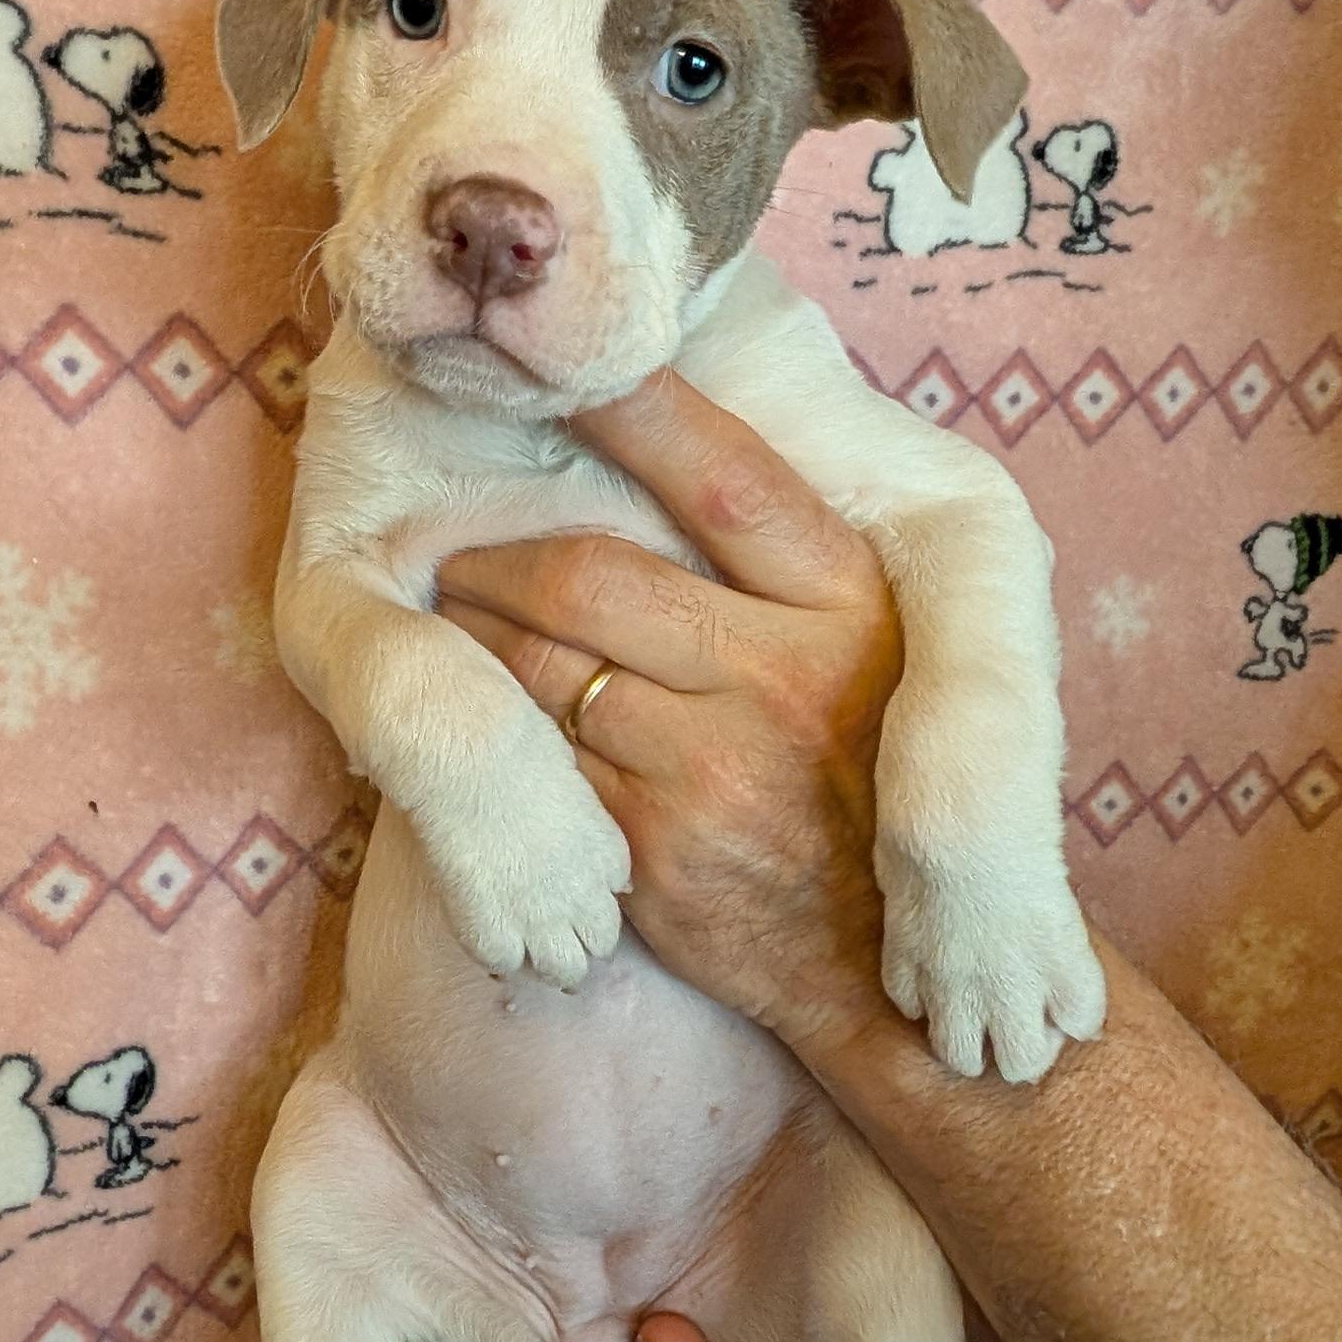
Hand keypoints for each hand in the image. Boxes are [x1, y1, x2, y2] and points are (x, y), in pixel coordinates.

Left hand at [434, 371, 901, 1058]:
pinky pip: (539, 767)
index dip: (635, 407)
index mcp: (849, 606)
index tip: (564, 364)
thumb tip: (673, 454)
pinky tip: (472, 723)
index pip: (725, 476)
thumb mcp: (876, 654)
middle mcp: (785, 678)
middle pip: (589, 576)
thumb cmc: (871, 785)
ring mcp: (714, 772)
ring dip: (473, 643)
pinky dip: (491, 737)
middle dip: (496, 557)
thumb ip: (787, 568)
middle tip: (453, 551)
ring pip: (541, 670)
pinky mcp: (654, 855)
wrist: (891, 976)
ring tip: (449, 628)